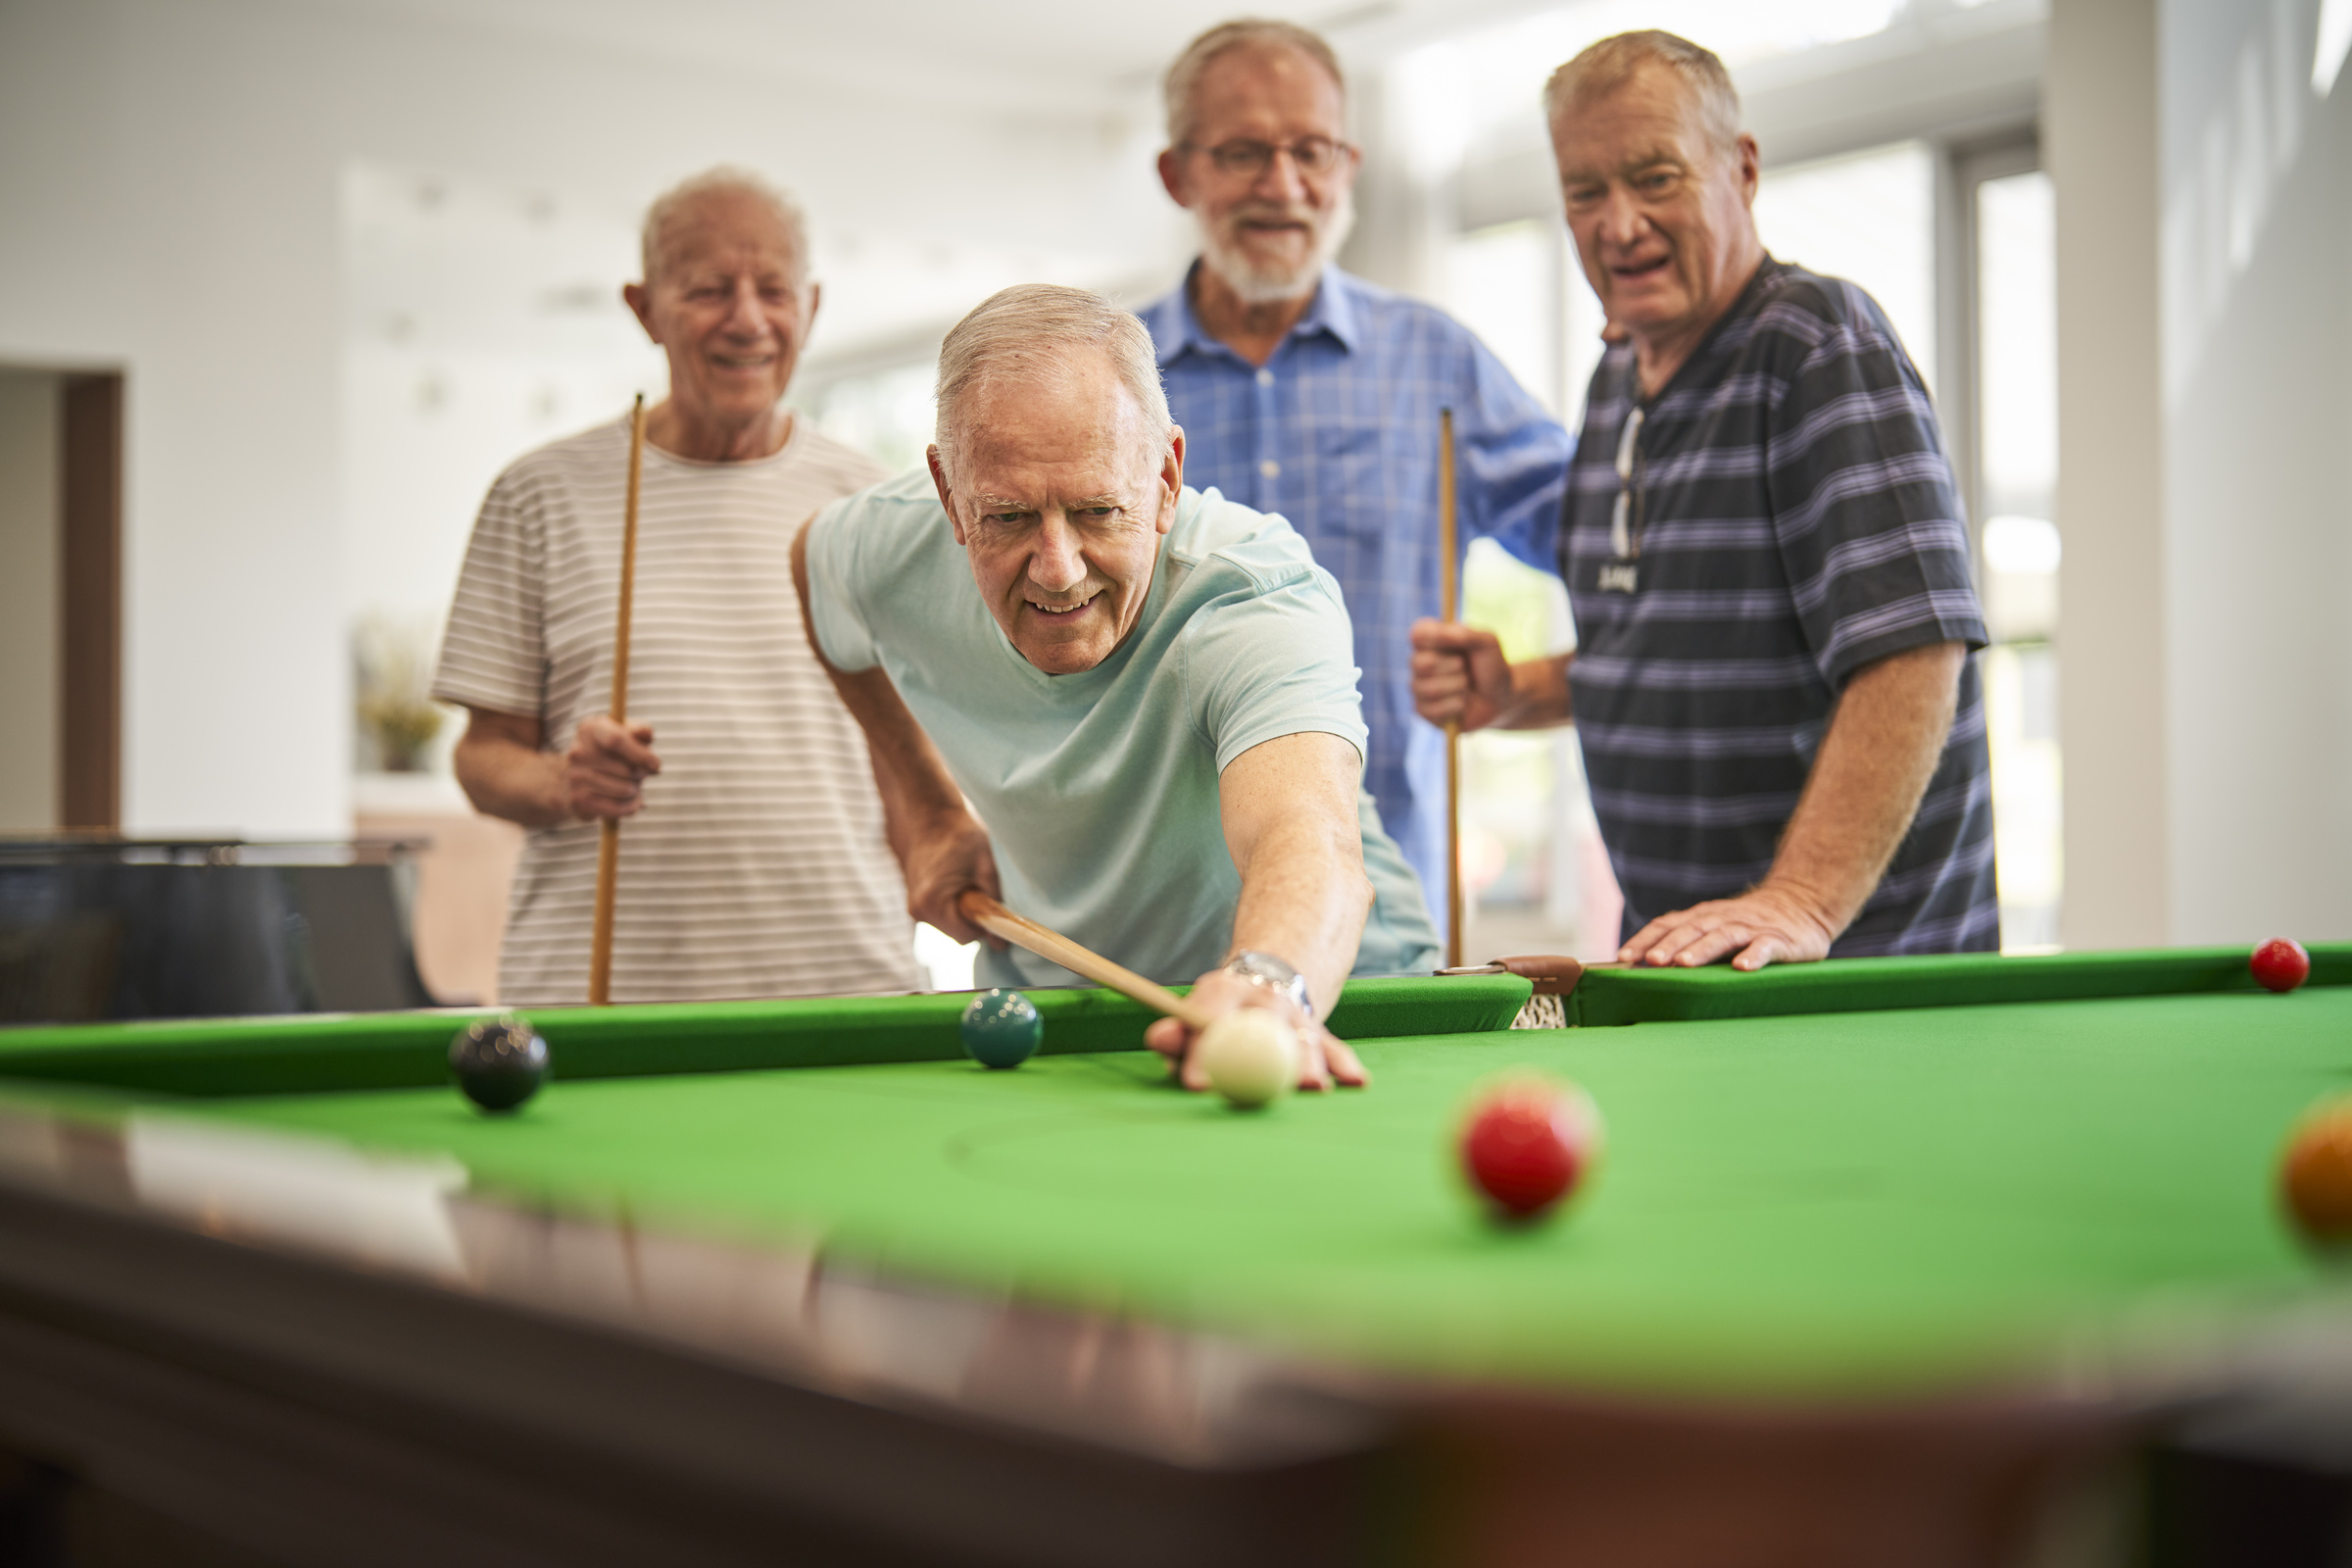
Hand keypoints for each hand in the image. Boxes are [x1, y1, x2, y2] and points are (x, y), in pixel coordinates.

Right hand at [564, 715, 659, 819]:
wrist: (581, 775)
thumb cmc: (613, 751)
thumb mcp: (627, 734)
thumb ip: (641, 731)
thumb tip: (646, 733)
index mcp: (591, 729)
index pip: (616, 740)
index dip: (640, 754)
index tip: (656, 765)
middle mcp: (578, 751)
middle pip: (626, 770)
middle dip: (642, 775)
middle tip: (640, 774)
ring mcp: (575, 777)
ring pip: (624, 791)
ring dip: (636, 790)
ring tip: (632, 785)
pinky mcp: (578, 801)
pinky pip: (618, 808)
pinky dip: (631, 807)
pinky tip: (631, 801)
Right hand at [902, 810, 1003, 947]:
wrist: (931, 811)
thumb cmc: (960, 834)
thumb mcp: (986, 867)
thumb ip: (994, 906)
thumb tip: (1001, 942)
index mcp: (933, 902)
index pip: (966, 937)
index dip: (985, 925)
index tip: (995, 906)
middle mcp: (917, 909)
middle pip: (956, 934)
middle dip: (974, 918)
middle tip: (981, 887)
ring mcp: (913, 905)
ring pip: (949, 924)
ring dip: (963, 910)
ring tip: (968, 879)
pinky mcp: (914, 898)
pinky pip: (940, 913)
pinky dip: (952, 904)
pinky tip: (957, 879)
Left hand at [1142, 970, 1368, 1092]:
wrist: (1265, 980)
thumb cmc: (1216, 1016)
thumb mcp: (1191, 1018)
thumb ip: (1176, 1035)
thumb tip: (1157, 1040)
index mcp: (1224, 991)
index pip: (1210, 1016)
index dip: (1201, 1049)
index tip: (1195, 1084)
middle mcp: (1264, 999)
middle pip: (1267, 1023)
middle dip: (1265, 1052)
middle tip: (1259, 1084)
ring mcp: (1296, 1015)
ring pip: (1305, 1039)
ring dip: (1310, 1063)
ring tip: (1315, 1087)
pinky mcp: (1319, 1033)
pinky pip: (1335, 1050)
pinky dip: (1344, 1066)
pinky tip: (1356, 1082)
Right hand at [1410, 619, 1516, 732]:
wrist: (1500, 698)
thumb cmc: (1491, 666)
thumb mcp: (1487, 643)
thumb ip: (1465, 633)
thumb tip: (1441, 633)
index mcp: (1430, 640)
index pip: (1417, 634)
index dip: (1435, 638)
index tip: (1458, 642)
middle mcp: (1419, 662)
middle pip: (1421, 663)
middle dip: (1454, 667)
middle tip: (1466, 668)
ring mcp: (1418, 688)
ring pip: (1431, 689)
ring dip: (1459, 687)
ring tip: (1467, 686)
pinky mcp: (1422, 711)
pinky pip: (1435, 710)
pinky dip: (1458, 706)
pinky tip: (1462, 704)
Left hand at [1619, 884, 1838, 971]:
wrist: (1801, 904)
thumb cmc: (1747, 926)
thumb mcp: (1713, 929)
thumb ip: (1685, 944)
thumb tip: (1642, 968)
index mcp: (1701, 918)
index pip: (1666, 925)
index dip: (1644, 940)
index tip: (1623, 958)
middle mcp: (1722, 919)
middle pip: (1690, 930)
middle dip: (1668, 946)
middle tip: (1649, 962)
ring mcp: (1750, 929)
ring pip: (1722, 937)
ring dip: (1702, 950)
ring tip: (1684, 964)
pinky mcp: (1779, 940)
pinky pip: (1765, 947)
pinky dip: (1753, 956)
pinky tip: (1742, 968)